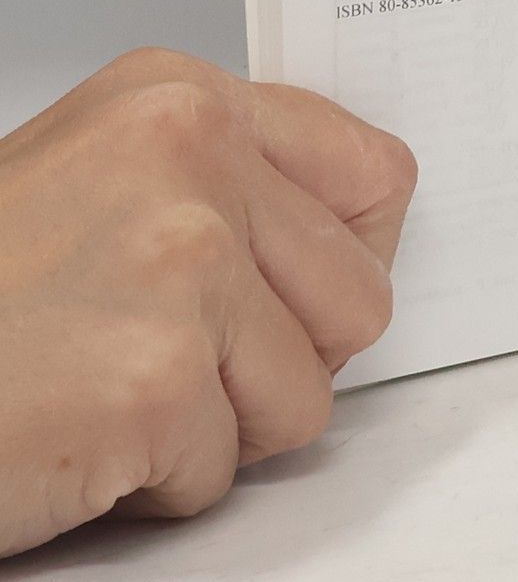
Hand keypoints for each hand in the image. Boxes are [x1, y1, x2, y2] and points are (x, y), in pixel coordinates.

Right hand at [0, 47, 415, 557]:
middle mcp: (190, 156)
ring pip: (307, 393)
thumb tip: (342, 238)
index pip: (376, 175)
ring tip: (111, 391)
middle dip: (283, 359)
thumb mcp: (97, 180)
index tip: (298, 293)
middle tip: (179, 363)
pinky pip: (224, 469)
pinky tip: (76, 434)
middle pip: (359, 297)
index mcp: (181, 98)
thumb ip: (221, 188)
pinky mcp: (155, 377)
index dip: (346, 259)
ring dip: (217, 425)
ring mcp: (180, 262)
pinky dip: (154, 483)